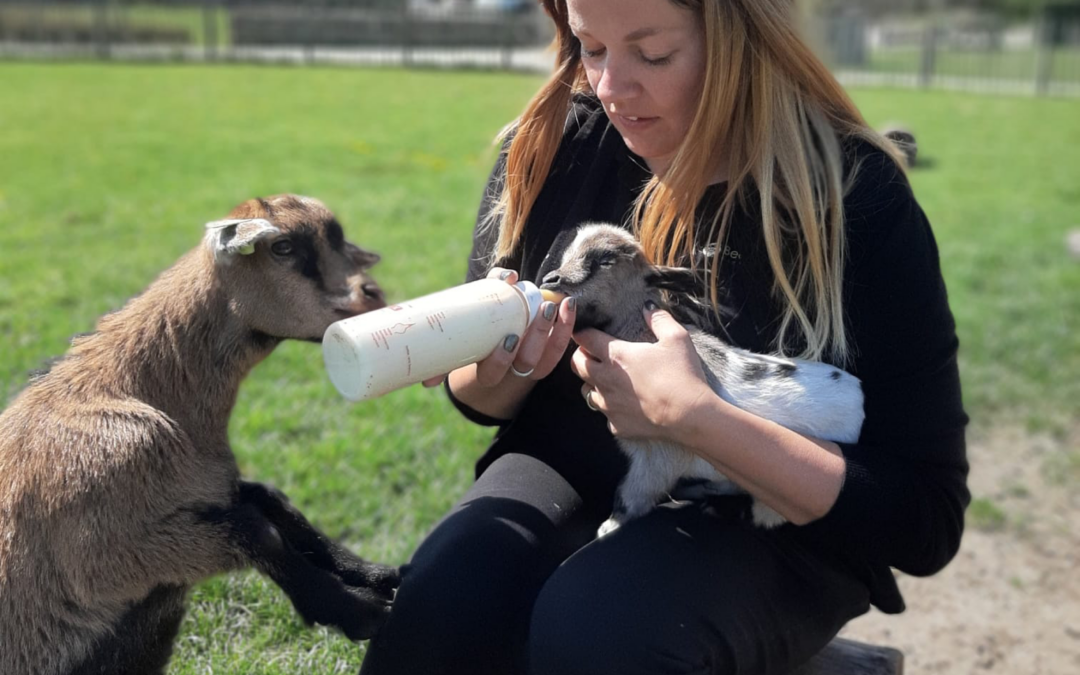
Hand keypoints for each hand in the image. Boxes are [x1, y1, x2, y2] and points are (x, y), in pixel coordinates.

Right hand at [464, 267, 576, 385]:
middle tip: (546, 308)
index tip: (510, 337)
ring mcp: (531, 367)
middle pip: (526, 362)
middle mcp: (510, 372)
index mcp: (486, 368)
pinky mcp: (546, 358)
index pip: (490, 374)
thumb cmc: (485, 323)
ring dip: (558, 331)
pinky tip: (569, 305)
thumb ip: (492, 288)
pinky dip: (566, 327)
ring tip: (562, 304)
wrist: (496, 340)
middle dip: (538, 335)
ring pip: (548, 359)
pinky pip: (559, 348)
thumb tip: (510, 276)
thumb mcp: (481, 307)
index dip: (500, 360)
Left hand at [571, 305, 712, 440]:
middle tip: (593, 354)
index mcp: (616, 355)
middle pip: (577, 364)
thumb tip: (647, 307)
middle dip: (581, 356)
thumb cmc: (682, 375)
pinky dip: (611, 408)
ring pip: (586, 391)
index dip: (583, 333)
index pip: (584, 338)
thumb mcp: (676, 339)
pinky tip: (625, 405)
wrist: (690, 416)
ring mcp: (608, 405)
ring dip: (593, 383)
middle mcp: (605, 379)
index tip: (588, 332)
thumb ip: (659, 319)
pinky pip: (606, 415)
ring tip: (608, 380)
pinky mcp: (616, 425)